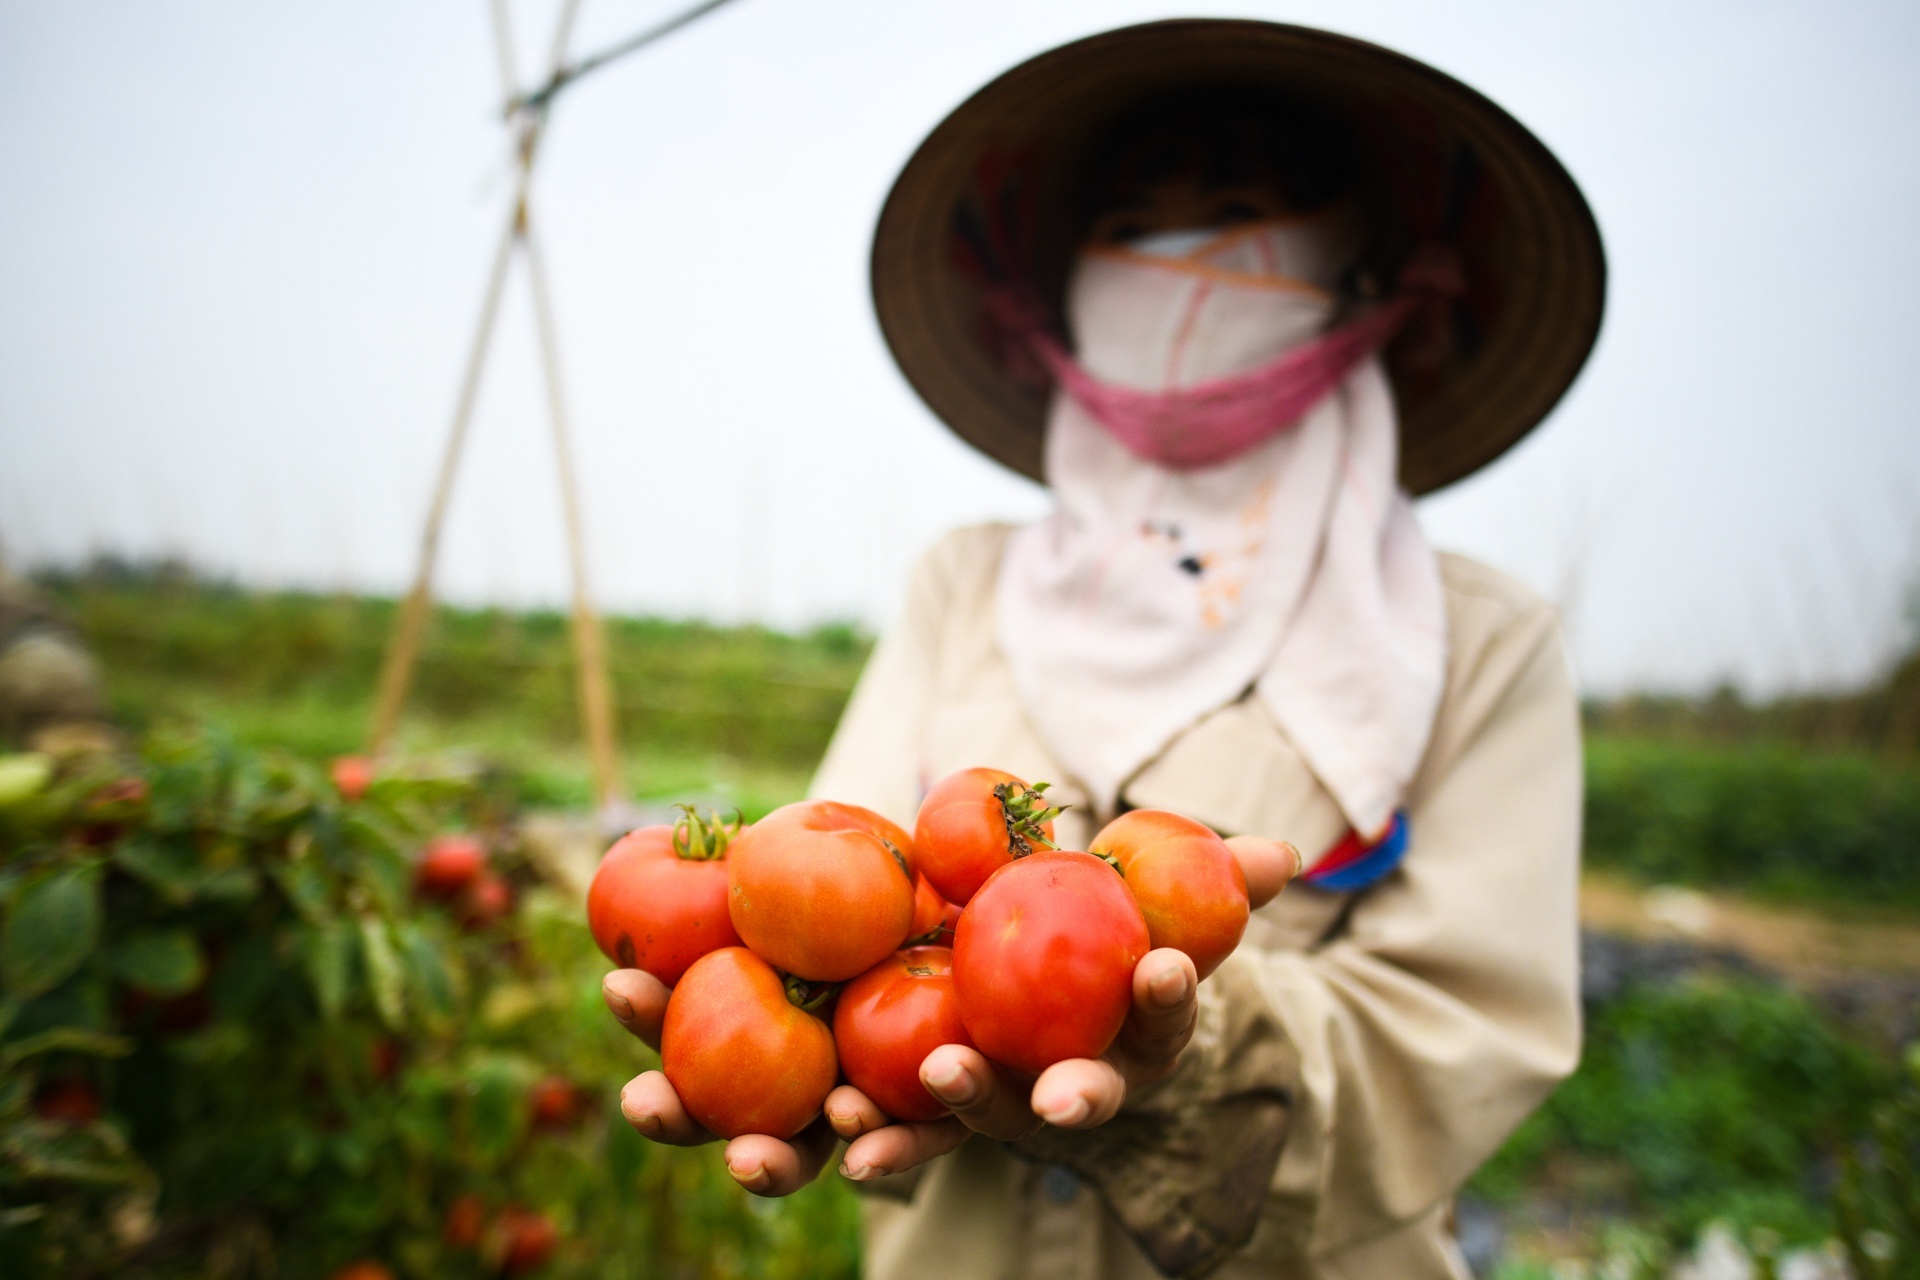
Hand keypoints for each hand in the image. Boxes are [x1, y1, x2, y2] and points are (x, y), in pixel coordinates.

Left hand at [605, 835, 1299, 1195]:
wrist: (1014, 973)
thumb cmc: (1096, 943)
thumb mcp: (1158, 909)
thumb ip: (1212, 887)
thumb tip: (1290, 857)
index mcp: (1060, 1064)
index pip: (1080, 1089)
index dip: (1076, 1098)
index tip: (1057, 1105)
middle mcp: (975, 1097)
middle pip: (946, 1132)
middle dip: (910, 1135)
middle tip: (858, 1142)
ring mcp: (892, 1097)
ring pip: (833, 1129)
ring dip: (764, 1139)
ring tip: (700, 1130)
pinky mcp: (818, 1076)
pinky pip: (754, 1089)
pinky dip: (693, 1090)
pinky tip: (626, 1075)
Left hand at [831, 836, 1299, 1183]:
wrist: (1051, 990)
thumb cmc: (1115, 938)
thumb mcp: (1162, 903)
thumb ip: (1218, 881)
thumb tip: (1282, 854)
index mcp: (1140, 1034)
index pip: (1163, 1018)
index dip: (1167, 999)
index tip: (1161, 970)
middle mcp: (1077, 1081)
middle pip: (1074, 1096)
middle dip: (1068, 1099)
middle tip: (1052, 1096)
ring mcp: (1005, 1100)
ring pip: (980, 1122)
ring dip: (948, 1119)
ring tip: (914, 1092)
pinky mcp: (937, 1108)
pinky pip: (907, 1124)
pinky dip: (876, 1131)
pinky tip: (839, 1123)